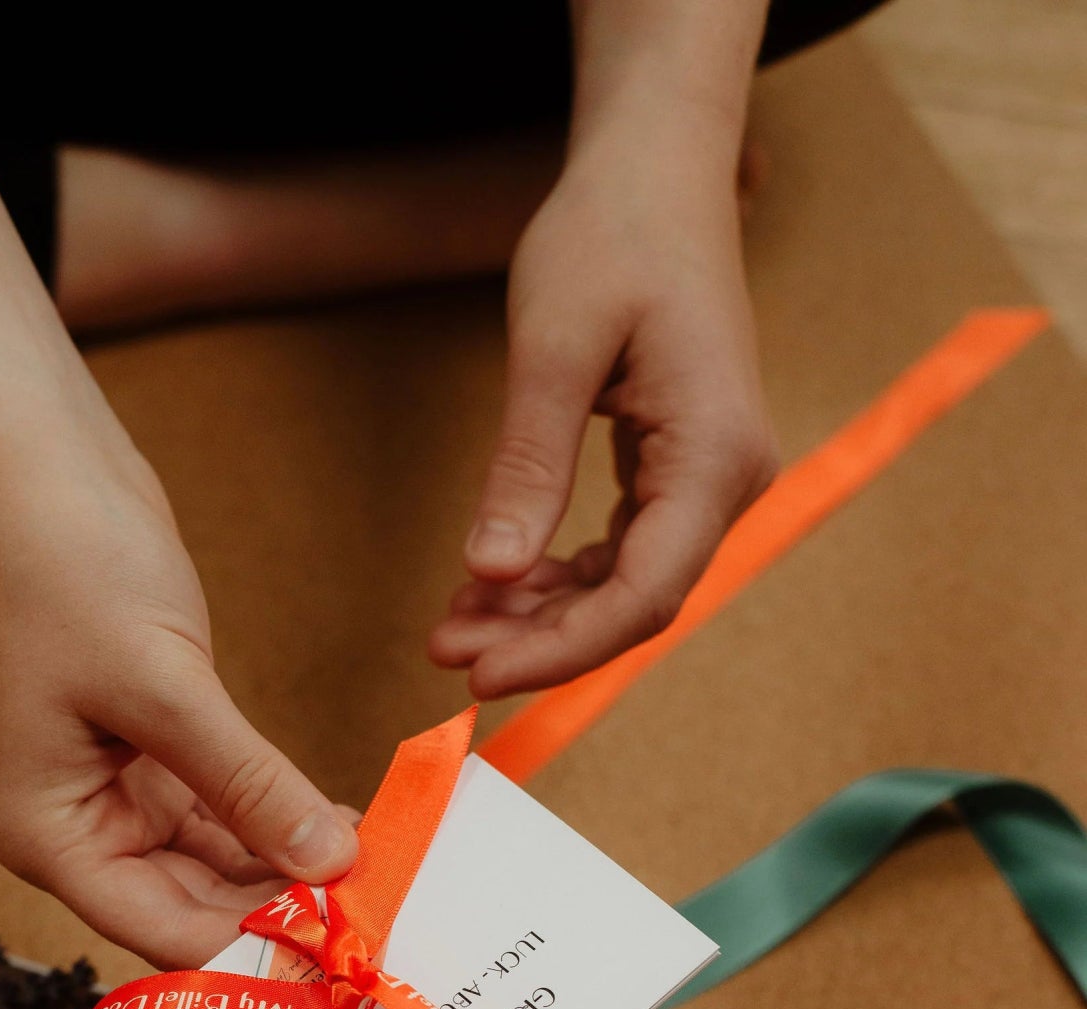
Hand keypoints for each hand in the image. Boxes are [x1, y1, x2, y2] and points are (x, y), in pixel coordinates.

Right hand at [0, 428, 357, 967]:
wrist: (39, 468)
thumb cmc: (65, 568)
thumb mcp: (167, 687)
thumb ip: (249, 785)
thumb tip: (328, 866)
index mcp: (52, 838)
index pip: (163, 933)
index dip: (252, 947)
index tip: (341, 949)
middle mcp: (82, 834)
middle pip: (196, 911)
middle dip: (283, 912)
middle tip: (380, 912)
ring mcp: (121, 799)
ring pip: (222, 868)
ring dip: (293, 871)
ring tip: (377, 868)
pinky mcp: (161, 760)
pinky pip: (232, 817)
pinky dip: (283, 823)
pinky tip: (343, 826)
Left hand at [429, 124, 776, 699]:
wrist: (658, 171)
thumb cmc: (613, 234)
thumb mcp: (554, 345)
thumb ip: (528, 466)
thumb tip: (494, 575)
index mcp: (714, 453)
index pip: (645, 593)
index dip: (562, 649)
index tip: (479, 673)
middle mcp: (728, 479)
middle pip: (635, 602)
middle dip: (539, 640)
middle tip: (443, 649)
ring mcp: (707, 479)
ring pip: (624, 585)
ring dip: (540, 615)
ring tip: (453, 623)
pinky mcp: (677, 472)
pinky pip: (620, 550)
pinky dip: (556, 576)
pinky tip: (492, 584)